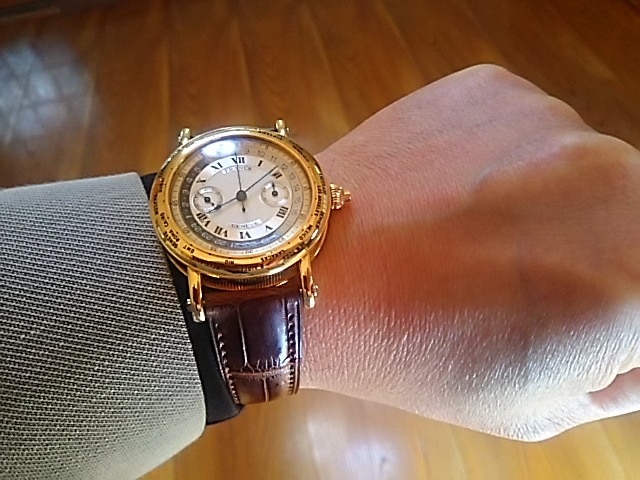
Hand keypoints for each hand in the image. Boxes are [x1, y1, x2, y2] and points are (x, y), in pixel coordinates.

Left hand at [302, 65, 639, 440]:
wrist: (315, 268)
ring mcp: (551, 122)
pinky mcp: (497, 88)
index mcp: (633, 283)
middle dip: (600, 252)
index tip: (575, 317)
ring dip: (555, 202)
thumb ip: (623, 370)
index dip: (617, 315)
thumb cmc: (415, 352)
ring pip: (586, 168)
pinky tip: (454, 193)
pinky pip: (531, 130)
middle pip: (636, 219)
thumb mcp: (537, 404)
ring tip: (478, 232)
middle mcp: (613, 182)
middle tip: (525, 275)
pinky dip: (508, 162)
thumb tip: (635, 328)